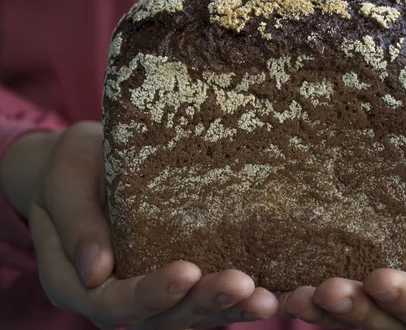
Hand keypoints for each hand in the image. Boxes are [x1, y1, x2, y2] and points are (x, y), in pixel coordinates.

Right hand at [2, 122, 277, 328]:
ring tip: (267, 298)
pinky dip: (235, 298)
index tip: (187, 271)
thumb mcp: (63, 182)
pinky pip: (204, 297)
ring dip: (228, 309)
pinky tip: (269, 288)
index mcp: (76, 282)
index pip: (112, 303)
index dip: (150, 294)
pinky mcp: (177, 277)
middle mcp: (115, 296)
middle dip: (203, 303)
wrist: (90, 162)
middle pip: (160, 318)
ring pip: (188, 315)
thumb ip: (76, 223)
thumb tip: (95, 270)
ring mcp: (149, 291)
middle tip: (242, 284)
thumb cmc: (73, 167)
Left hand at [278, 125, 405, 328]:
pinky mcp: (362, 280)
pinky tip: (287, 291)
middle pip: (395, 322)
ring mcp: (392, 295)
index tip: (381, 279)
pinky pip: (341, 300)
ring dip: (329, 314)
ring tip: (297, 299)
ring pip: (362, 318)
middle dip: (361, 311)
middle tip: (328, 291)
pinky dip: (315, 301)